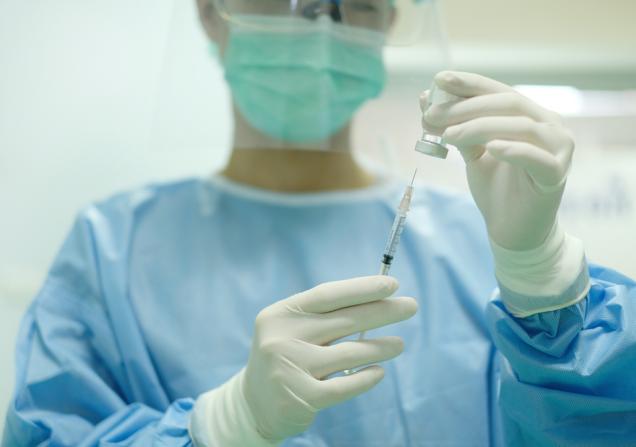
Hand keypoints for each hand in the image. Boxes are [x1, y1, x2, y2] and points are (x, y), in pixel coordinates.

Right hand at [190, 276, 417, 445]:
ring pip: (350, 352)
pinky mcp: (303, 397)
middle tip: (411, 306)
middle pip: (344, 320)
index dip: (362, 288)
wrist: (254, 405)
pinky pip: (347, 384)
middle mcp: (282, 337)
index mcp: (281, 313)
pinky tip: (379, 371)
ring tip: (399, 344)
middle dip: (383, 311)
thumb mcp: (293, 329)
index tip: (392, 284)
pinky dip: (367, 377)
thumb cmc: (285, 356)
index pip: (328, 295)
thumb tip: (377, 299)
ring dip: (381, 347)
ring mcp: (291, 368)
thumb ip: (325, 316)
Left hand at [422, 71, 573, 250]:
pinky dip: (513, 150)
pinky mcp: (557, 175)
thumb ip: (455, 127)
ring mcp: (558, 148)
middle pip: (508, 103)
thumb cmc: (495, 188)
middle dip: (466, 107)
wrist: (512, 229)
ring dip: (480, 126)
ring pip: (521, 126)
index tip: (439, 78)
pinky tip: (490, 148)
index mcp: (529, 115)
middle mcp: (548, 125)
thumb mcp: (470, 153)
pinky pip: (537, 158)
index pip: (498, 91)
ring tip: (448, 136)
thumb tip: (426, 100)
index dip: (469, 83)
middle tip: (433, 115)